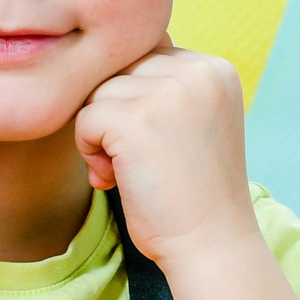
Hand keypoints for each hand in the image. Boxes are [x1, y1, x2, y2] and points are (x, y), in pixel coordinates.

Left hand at [74, 44, 260, 268]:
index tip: (154, 144)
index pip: (145, 57)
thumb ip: (161, 87)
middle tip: (135, 160)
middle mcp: (197, 71)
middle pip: (119, 71)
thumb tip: (100, 57)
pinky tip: (114, 177)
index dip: (135, 103)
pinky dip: (88, 151)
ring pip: (98, 94)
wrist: (211, 243)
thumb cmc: (192, 190)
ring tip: (127, 170)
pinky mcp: (136, 118)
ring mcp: (168, 92)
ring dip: (99, 136)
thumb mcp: (192, 122)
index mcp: (215, 68)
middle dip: (114, 115)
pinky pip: (85, 118)